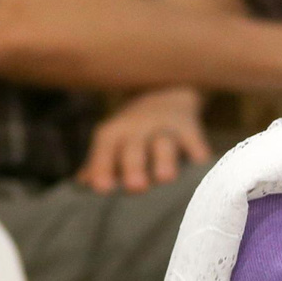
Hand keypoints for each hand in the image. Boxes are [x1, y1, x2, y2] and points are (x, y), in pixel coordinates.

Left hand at [77, 86, 209, 192]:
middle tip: (135, 187)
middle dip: (133, 165)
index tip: (101, 188)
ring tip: (165, 178)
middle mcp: (137, 128)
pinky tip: (200, 165)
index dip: (102, 167)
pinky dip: (197, 151)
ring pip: (164, 143)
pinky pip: (194, 139)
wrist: (166, 92)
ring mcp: (165, 127)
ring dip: (164, 159)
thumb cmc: (133, 133)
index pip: (105, 149)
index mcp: (114, 134)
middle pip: (134, 147)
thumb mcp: (112, 142)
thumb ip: (98, 165)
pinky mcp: (190, 127)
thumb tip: (81, 185)